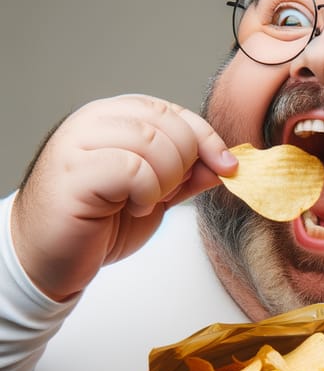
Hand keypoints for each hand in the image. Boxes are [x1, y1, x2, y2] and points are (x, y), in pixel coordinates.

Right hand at [11, 94, 236, 300]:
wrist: (50, 258)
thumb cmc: (98, 224)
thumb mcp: (157, 195)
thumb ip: (187, 175)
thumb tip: (225, 163)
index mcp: (116, 118)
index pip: (175, 113)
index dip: (207, 139)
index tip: (227, 166)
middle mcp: (96, 121)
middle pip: (169, 125)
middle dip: (184, 165)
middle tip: (166, 193)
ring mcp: (80, 142)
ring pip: (154, 143)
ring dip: (164, 181)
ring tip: (144, 200)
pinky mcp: (74, 172)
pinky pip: (134, 169)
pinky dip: (145, 193)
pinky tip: (130, 206)